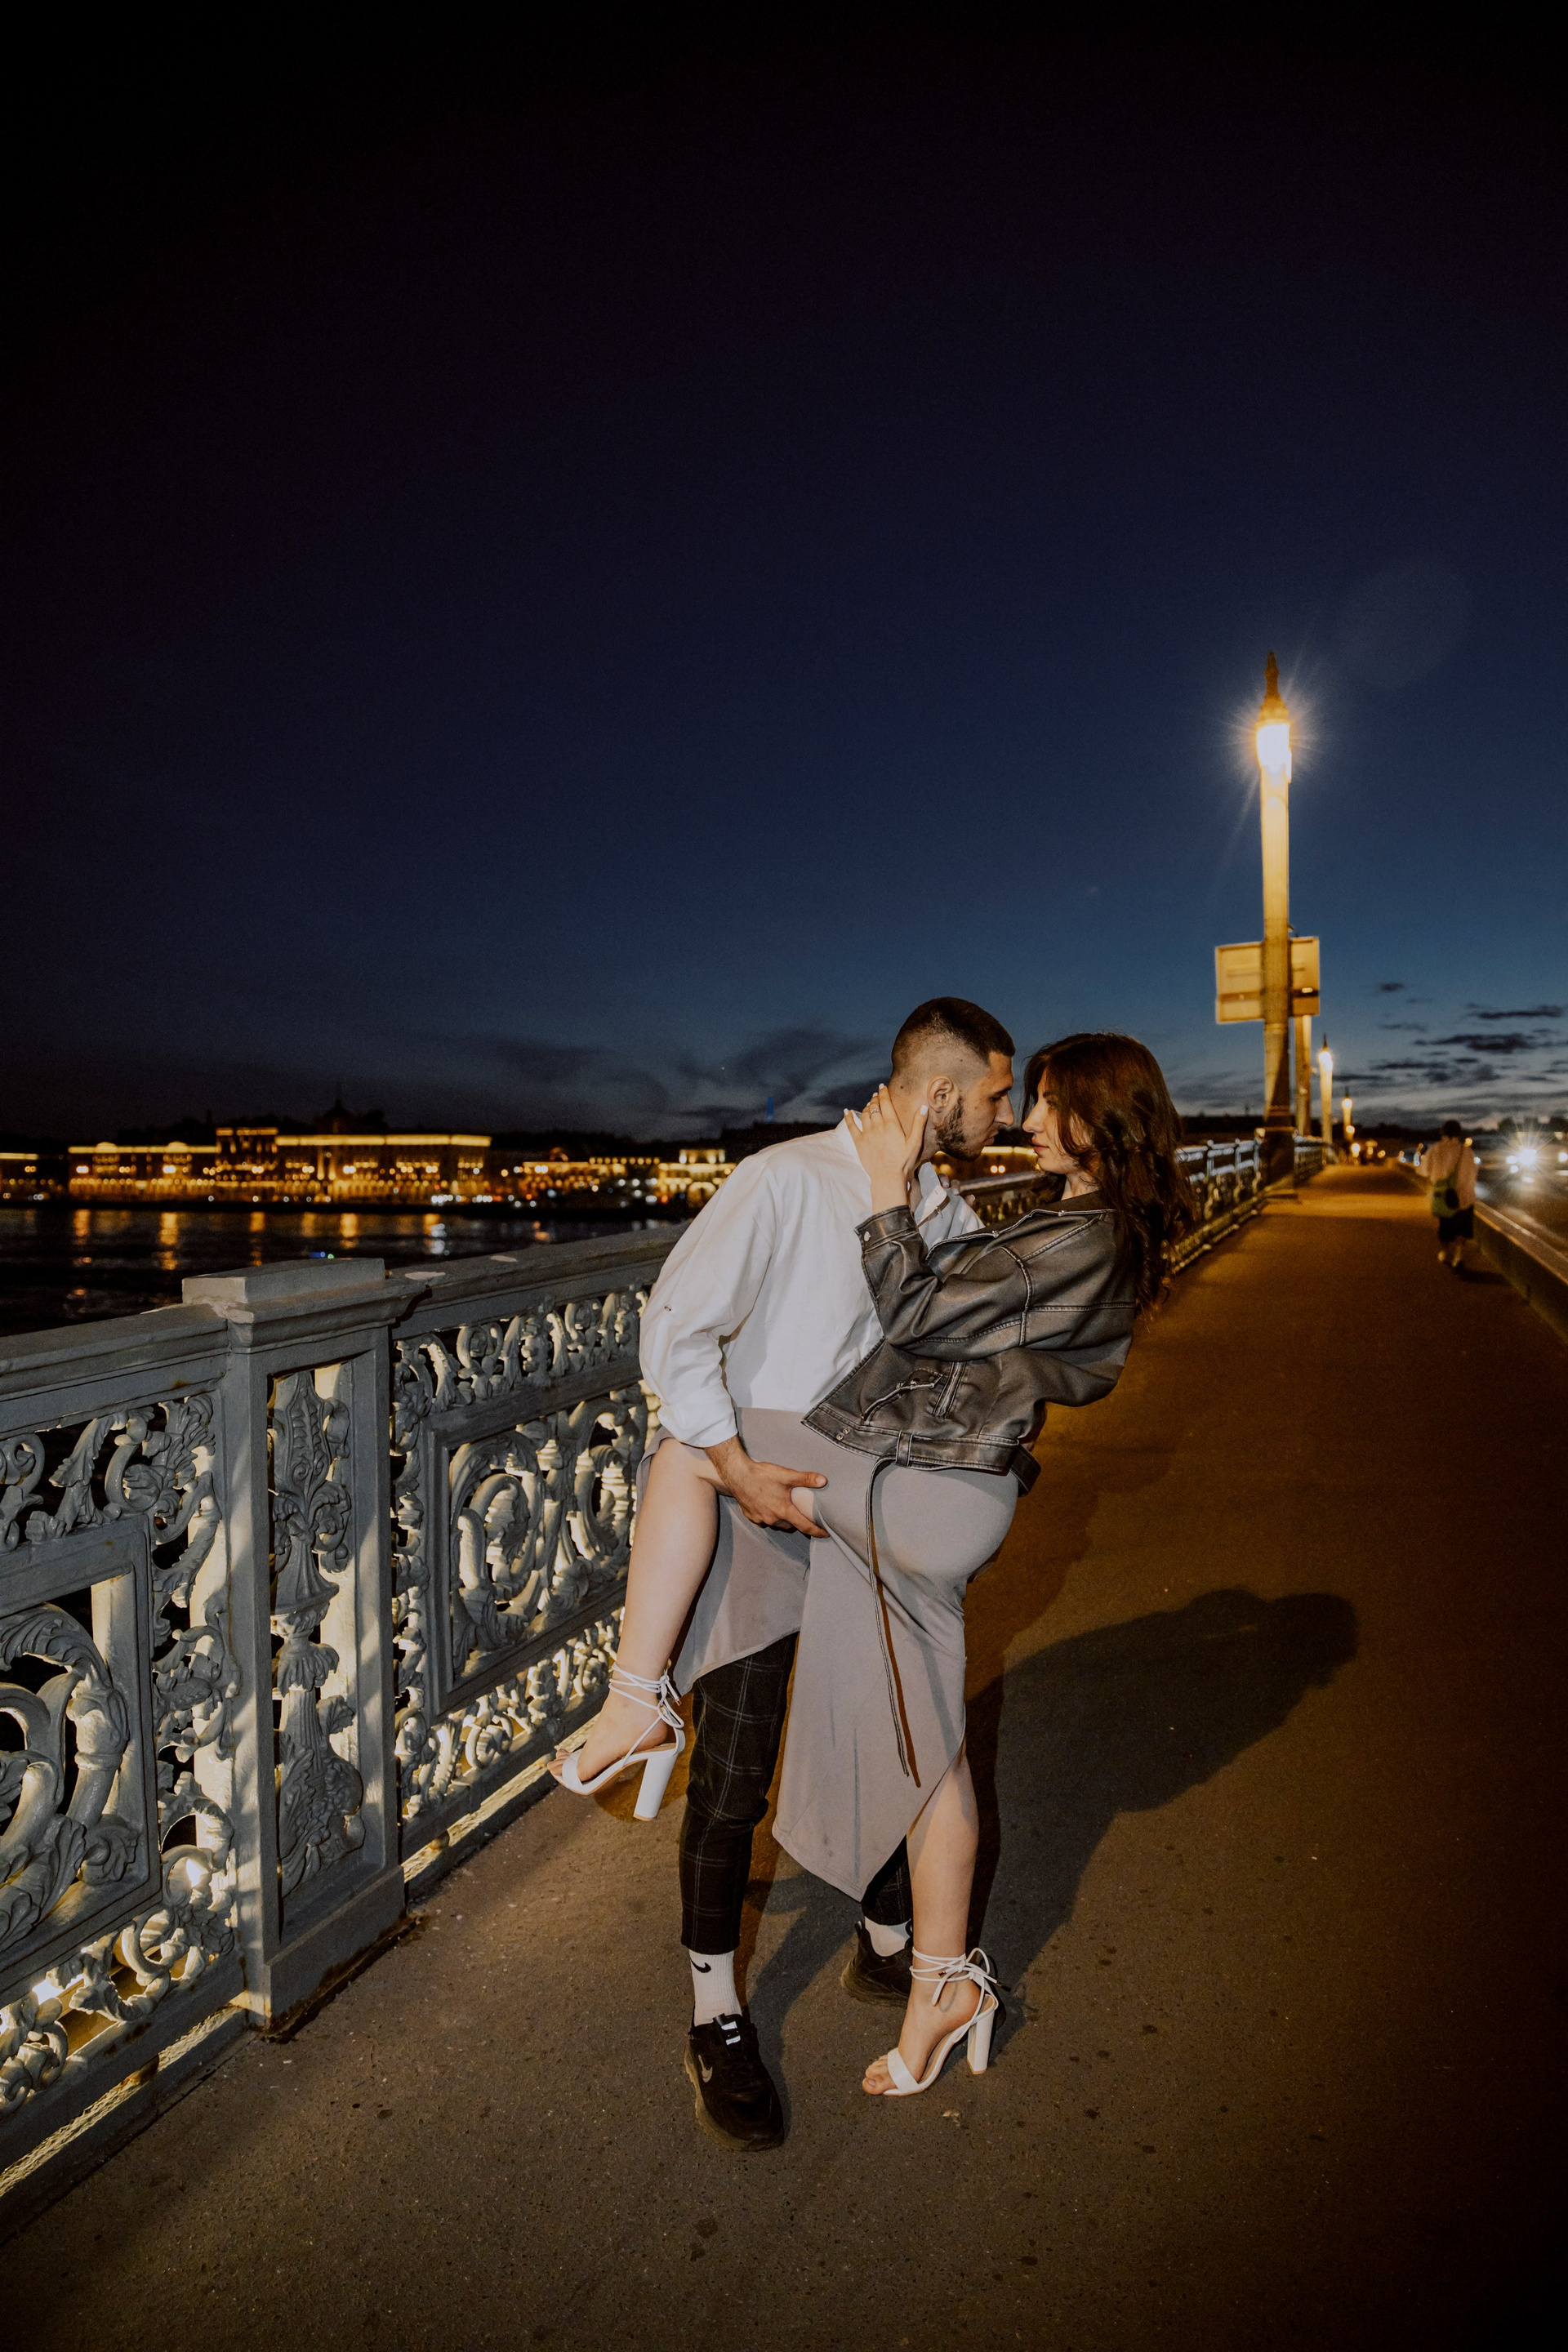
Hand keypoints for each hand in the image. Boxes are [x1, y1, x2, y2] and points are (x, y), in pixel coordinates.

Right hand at [704, 1436, 827, 1535]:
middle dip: (798, 1522)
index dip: (817, 1531)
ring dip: (783, 1519)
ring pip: (777, 1524)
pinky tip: (769, 1506)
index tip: (826, 1534)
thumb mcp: (786, 1475)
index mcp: (783, 1511)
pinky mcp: (751, 1516)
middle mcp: (772, 1519)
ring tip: (785, 1509)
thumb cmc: (761, 1475)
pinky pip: (764, 1521)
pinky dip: (769, 1516)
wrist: (737, 1474)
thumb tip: (823, 1481)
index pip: (805, 1526)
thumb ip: (805, 1479)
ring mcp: (760, 1519)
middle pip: (791, 1526)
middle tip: (802, 1514)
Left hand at [848, 1084, 926, 1213]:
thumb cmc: (903, 1161)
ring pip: (864, 1114)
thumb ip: (918, 1123)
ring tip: (869, 1104)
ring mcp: (867, 1134)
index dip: (884, 1093)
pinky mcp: (859, 1142)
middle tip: (877, 1095)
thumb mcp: (915, 1142)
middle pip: (874, 1107)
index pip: (886, 1103)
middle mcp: (878, 1126)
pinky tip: (846, 1111)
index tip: (882, 1086)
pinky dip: (848, 1118)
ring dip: (866, 1106)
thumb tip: (923, 1106)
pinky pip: (851, 1127)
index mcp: (891, 1124)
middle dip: (875, 1099)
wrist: (887, 1177)